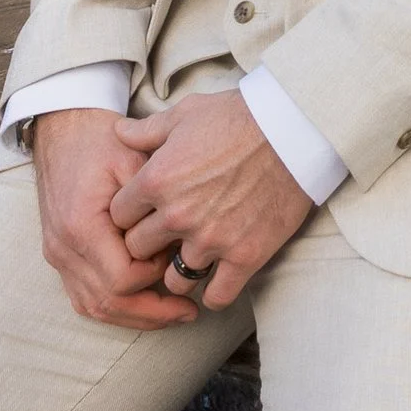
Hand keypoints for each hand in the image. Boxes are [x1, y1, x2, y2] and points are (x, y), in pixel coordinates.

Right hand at [32, 107, 213, 329]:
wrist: (63, 128)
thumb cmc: (100, 141)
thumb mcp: (133, 159)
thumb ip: (154, 202)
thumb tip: (180, 240)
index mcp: (81, 226)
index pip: (121, 279)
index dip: (154, 276)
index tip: (175, 257)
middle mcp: (64, 248)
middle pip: (108, 303)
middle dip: (152, 313)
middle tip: (189, 313)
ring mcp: (58, 255)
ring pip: (94, 307)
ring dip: (134, 316)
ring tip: (171, 315)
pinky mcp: (60, 255)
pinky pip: (84, 296)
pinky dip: (114, 307)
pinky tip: (142, 305)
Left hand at [105, 90, 311, 310]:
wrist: (293, 130)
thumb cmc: (238, 117)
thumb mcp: (186, 113)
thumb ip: (147, 130)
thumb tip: (119, 133)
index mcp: (156, 180)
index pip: (117, 217)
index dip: (129, 215)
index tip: (144, 212)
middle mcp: (177, 215)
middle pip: (137, 251)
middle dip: (148, 244)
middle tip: (166, 237)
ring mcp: (211, 239)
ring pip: (173, 279)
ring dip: (180, 270)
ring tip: (193, 257)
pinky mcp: (245, 255)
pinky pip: (217, 296)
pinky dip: (214, 293)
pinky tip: (218, 278)